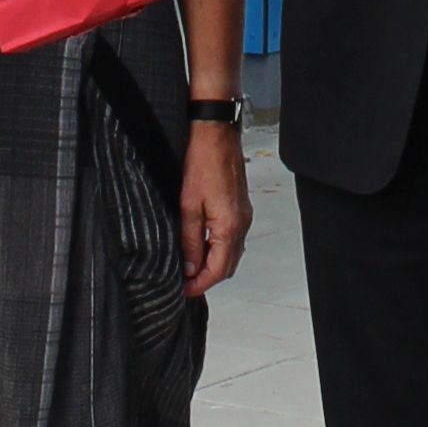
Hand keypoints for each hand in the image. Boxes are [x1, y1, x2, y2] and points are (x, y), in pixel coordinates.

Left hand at [179, 118, 252, 296]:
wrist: (216, 135)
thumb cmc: (202, 164)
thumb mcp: (188, 206)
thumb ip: (190, 240)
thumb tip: (189, 267)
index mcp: (229, 227)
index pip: (218, 270)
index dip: (200, 284)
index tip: (183, 291)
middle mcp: (242, 224)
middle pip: (228, 266)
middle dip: (207, 278)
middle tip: (184, 282)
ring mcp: (244, 216)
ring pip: (231, 253)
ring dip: (213, 263)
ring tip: (189, 266)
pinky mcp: (241, 208)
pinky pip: (232, 238)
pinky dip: (218, 249)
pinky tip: (201, 245)